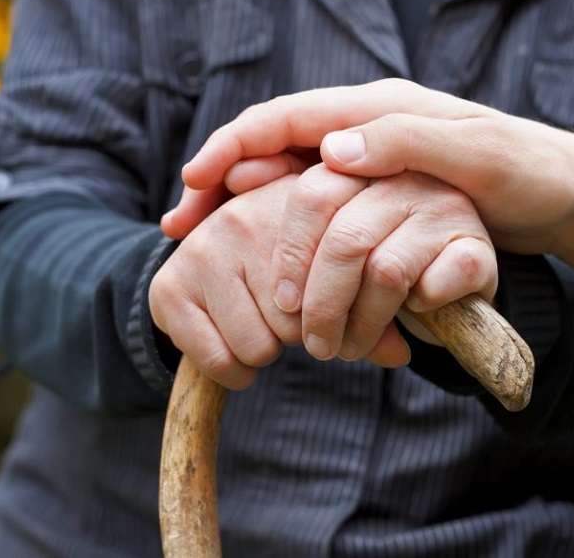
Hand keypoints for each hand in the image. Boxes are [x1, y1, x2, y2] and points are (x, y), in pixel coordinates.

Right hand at [150, 175, 412, 387]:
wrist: (201, 251)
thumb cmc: (288, 262)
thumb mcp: (333, 268)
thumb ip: (372, 305)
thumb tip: (402, 356)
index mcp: (299, 201)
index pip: (340, 281)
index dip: (339, 316)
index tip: (333, 321)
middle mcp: (247, 215)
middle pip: (300, 322)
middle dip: (300, 335)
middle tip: (288, 319)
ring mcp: (205, 247)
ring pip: (261, 345)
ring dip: (266, 352)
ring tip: (261, 326)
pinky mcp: (170, 286)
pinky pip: (220, 360)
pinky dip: (233, 371)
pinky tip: (235, 349)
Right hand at [164, 79, 573, 256]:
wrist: (564, 192)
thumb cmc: (527, 170)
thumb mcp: (475, 154)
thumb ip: (404, 143)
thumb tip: (330, 149)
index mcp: (377, 110)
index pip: (285, 118)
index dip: (233, 147)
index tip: (193, 182)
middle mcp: (364, 129)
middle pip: (271, 146)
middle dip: (220, 180)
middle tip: (180, 226)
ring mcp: (369, 161)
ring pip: (285, 177)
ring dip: (240, 206)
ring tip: (200, 241)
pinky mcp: (377, 192)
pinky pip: (311, 203)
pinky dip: (278, 225)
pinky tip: (263, 255)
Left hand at [271, 164, 496, 362]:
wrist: (456, 291)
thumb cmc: (379, 267)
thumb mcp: (330, 244)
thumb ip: (285, 222)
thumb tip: (216, 192)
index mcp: (364, 165)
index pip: (312, 194)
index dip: (291, 254)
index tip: (282, 304)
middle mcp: (406, 177)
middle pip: (345, 238)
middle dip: (322, 304)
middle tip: (314, 345)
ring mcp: (445, 209)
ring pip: (384, 271)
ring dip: (361, 324)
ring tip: (348, 350)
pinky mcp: (477, 248)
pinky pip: (432, 287)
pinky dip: (416, 314)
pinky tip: (412, 318)